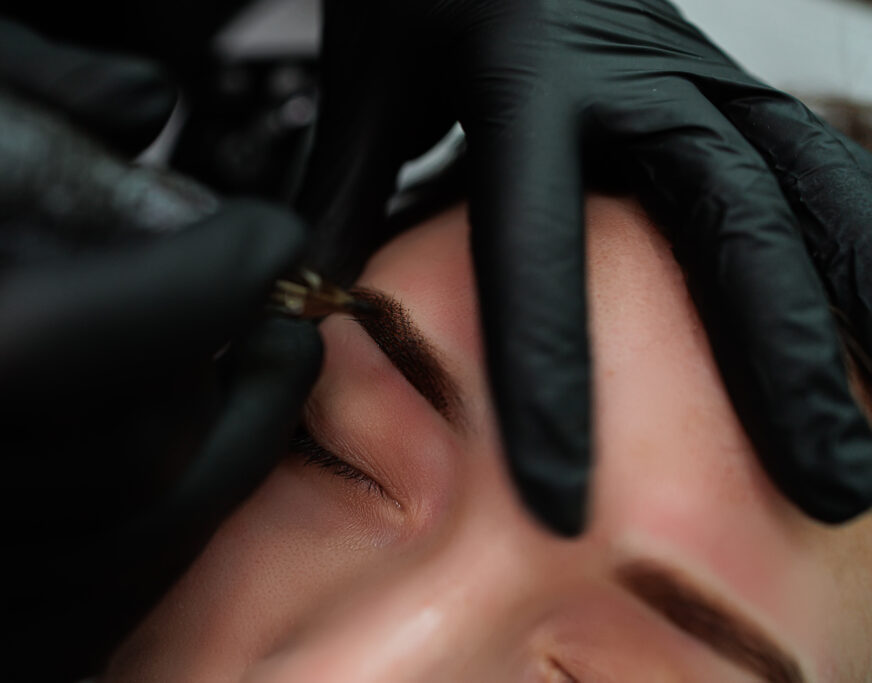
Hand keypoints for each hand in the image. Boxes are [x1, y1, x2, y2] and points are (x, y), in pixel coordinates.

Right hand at [0, 33, 320, 679]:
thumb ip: (6, 99)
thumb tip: (142, 108)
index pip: (38, 344)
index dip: (190, 287)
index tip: (264, 238)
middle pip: (120, 454)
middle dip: (234, 373)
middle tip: (271, 313)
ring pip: (132, 545)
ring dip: (226, 449)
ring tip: (240, 375)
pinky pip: (102, 606)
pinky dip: (173, 526)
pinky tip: (177, 454)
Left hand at [297, 0, 871, 535]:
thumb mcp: (369, 85)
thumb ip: (346, 199)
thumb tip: (309, 316)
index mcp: (522, 77)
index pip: (538, 246)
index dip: (549, 377)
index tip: (561, 498)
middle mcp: (633, 72)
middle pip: (724, 225)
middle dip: (776, 366)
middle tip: (815, 487)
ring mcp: (696, 69)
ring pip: (797, 195)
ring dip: (846, 317)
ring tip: (867, 438)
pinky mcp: (725, 76)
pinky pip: (814, 158)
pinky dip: (860, 240)